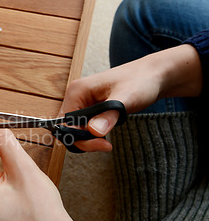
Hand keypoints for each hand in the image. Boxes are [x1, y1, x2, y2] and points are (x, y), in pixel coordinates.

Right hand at [61, 44, 201, 151]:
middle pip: (68, 128)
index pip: (66, 123)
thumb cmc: (141, 80)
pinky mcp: (90, 108)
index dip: (80, 137)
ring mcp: (82, 102)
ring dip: (89, 139)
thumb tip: (93, 131)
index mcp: (77, 91)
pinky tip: (106, 134)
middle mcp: (76, 96)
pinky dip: (93, 135)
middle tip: (105, 145)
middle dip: (84, 140)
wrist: (153, 75)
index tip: (101, 144)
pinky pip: (84, 127)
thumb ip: (109, 115)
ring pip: (76, 129)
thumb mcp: (126, 98)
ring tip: (107, 141)